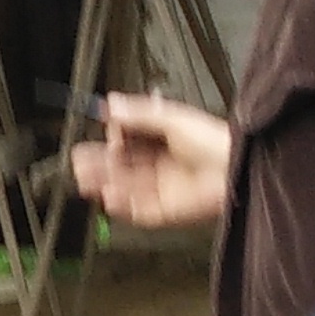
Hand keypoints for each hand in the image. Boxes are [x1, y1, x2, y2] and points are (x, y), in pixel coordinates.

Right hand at [74, 91, 232, 232]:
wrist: (235, 171)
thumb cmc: (214, 142)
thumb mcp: (173, 119)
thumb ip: (140, 114)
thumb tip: (111, 103)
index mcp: (163, 142)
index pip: (129, 141)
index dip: (115, 138)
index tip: (109, 132)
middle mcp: (160, 166)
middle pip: (122, 166)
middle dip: (100, 163)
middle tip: (79, 159)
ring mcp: (161, 190)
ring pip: (124, 188)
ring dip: (103, 183)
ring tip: (83, 178)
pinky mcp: (164, 212)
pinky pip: (136, 211)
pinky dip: (120, 205)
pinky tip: (108, 196)